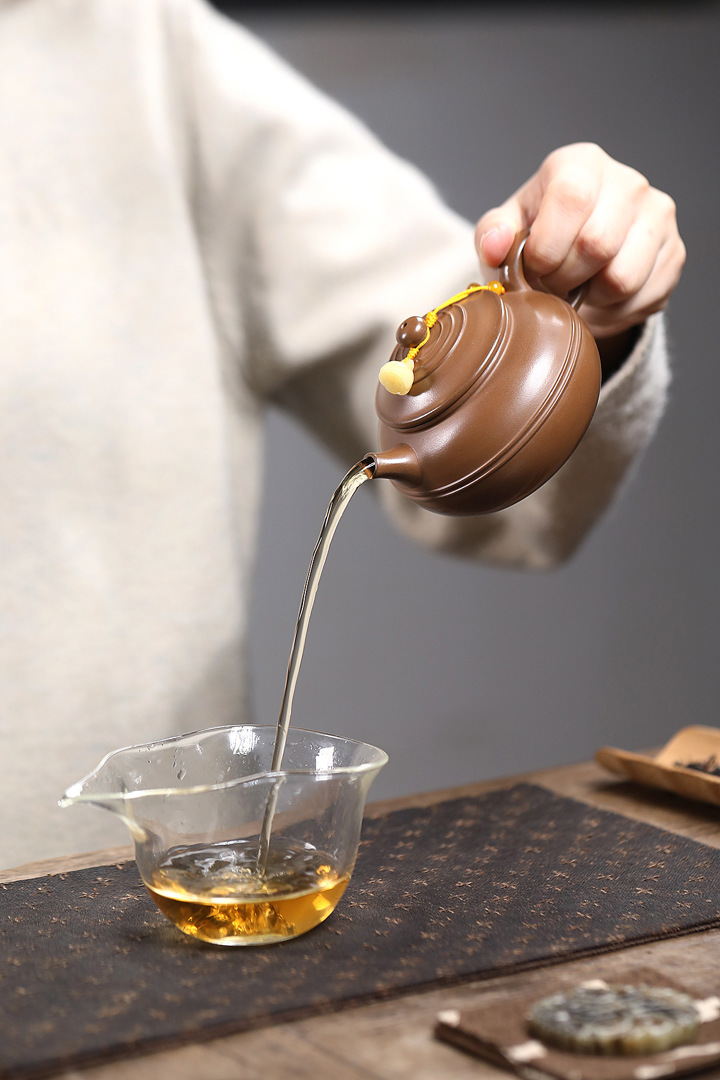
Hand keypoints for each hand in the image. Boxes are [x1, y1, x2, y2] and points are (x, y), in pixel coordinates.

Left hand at [475, 143, 684, 345]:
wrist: (581, 252)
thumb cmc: (540, 235)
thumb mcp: (508, 231)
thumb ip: (492, 235)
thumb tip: (495, 245)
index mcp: (581, 164)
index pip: (571, 199)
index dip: (546, 248)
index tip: (533, 267)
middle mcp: (627, 182)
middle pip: (597, 244)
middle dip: (563, 279)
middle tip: (551, 285)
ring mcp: (657, 216)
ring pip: (622, 277)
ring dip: (589, 298)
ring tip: (576, 289)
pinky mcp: (673, 252)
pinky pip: (642, 297)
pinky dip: (613, 310)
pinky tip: (599, 296)